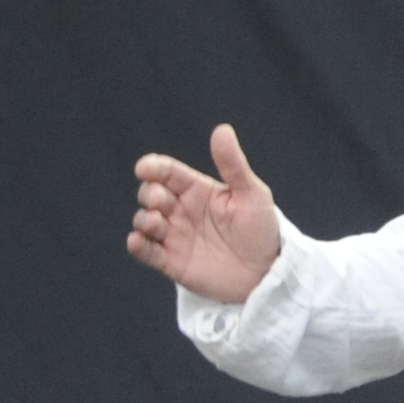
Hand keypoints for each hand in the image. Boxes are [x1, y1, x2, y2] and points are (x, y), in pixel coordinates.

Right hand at [128, 124, 282, 304]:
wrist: (267, 273)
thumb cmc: (261, 229)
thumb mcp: (252, 194)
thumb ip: (233, 165)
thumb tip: (222, 129)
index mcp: (197, 189)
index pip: (168, 172)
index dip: (153, 167)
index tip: (144, 168)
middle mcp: (181, 210)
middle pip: (151, 194)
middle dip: (149, 194)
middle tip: (161, 200)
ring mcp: (175, 236)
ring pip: (145, 221)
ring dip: (143, 219)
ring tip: (156, 222)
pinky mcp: (172, 262)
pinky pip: (146, 252)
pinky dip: (137, 246)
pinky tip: (137, 241)